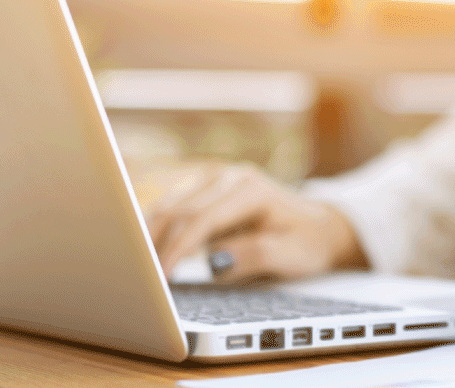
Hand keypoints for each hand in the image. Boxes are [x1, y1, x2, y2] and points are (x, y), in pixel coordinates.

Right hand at [146, 162, 366, 282]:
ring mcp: (215, 179)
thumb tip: (214, 262)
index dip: (178, 248)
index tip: (160, 275)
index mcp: (251, 188)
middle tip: (138, 277)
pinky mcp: (205, 188)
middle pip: (179, 208)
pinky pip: (174, 206)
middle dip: (155, 243)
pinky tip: (143, 249)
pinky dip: (157, 227)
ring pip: (170, 204)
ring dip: (150, 234)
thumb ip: (253, 257)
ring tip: (133, 264)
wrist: (320, 225)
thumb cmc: (307, 241)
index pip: (202, 219)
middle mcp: (229, 176)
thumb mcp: (291, 255)